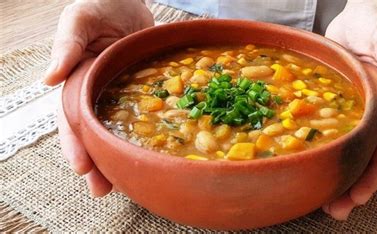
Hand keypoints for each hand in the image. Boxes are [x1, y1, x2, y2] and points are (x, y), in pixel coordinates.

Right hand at [44, 0, 153, 195]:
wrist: (129, 0)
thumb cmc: (99, 5)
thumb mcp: (78, 19)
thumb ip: (66, 45)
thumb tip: (48, 78)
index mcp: (75, 81)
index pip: (70, 118)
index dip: (74, 143)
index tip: (81, 167)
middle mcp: (96, 93)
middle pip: (92, 133)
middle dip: (95, 161)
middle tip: (102, 189)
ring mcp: (120, 94)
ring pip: (116, 129)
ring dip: (117, 155)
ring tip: (125, 182)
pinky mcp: (143, 91)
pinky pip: (144, 115)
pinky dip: (144, 134)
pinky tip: (151, 152)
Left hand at [322, 0, 376, 219]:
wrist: (354, 15)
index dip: (373, 174)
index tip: (359, 196)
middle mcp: (369, 115)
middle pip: (362, 157)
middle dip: (351, 186)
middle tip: (335, 211)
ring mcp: (348, 112)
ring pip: (342, 150)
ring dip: (332, 175)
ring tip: (317, 201)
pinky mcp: (328, 105)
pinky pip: (322, 130)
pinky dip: (316, 149)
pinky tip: (303, 165)